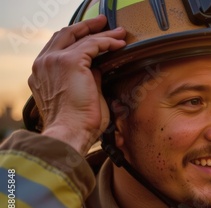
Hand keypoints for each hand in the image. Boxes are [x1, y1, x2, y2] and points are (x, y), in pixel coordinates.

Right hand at [28, 15, 125, 154]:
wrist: (70, 132)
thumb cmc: (77, 124)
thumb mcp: (80, 96)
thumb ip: (86, 80)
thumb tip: (99, 69)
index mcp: (42, 74)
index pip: (58, 47)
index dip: (76, 38)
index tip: (92, 35)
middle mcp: (43, 64)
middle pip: (65, 35)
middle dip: (87, 28)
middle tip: (103, 24)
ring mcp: (54, 61)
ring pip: (81, 38)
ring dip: (102, 33)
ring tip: (119, 33)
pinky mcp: (69, 61)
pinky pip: (92, 44)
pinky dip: (107, 42)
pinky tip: (120, 44)